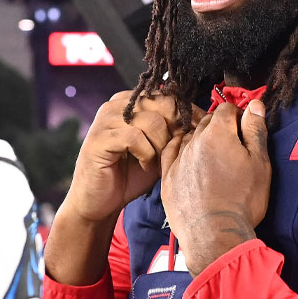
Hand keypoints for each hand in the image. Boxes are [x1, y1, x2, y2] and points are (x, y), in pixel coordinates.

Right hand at [63, 90, 197, 222]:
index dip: (183, 117)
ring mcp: (105, 120)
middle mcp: (116, 105)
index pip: (167, 96)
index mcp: (130, 103)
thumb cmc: (129, 175)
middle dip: (173, 132)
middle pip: (162, 104)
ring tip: (153, 161)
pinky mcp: (99, 138)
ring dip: (160, 146)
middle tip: (168, 152)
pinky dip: (146, 154)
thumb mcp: (157, 149)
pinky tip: (142, 165)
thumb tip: (198, 119)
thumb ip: (171, 131)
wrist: (100, 202)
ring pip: (152, 121)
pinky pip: (135, 137)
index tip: (186, 138)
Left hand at [161, 100, 271, 276]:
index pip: (227, 109)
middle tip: (232, 143)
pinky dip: (180, 149)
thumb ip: (255, 131)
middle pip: (207, 121)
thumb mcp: (260, 163)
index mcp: (218, 133)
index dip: (238, 116)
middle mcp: (193, 140)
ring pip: (189, 137)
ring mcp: (177, 159)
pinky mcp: (167, 177)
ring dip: (200, 139)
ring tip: (212, 154)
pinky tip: (186, 153)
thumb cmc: (242, 199)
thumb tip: (255, 104)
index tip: (245, 128)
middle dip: (220, 126)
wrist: (214, 234)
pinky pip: (171, 152)